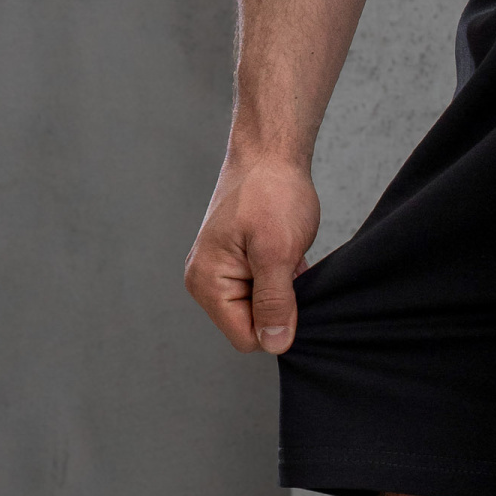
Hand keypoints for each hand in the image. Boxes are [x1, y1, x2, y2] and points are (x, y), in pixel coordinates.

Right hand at [184, 151, 320, 353]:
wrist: (270, 152)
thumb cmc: (271, 192)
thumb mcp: (277, 252)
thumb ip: (275, 302)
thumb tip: (274, 343)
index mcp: (207, 283)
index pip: (246, 338)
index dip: (277, 323)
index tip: (289, 288)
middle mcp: (205, 282)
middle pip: (252, 325)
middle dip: (279, 304)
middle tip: (287, 264)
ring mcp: (220, 272)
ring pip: (262, 308)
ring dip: (283, 288)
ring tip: (285, 254)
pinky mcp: (236, 263)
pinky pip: (265, 289)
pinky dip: (282, 276)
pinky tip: (287, 251)